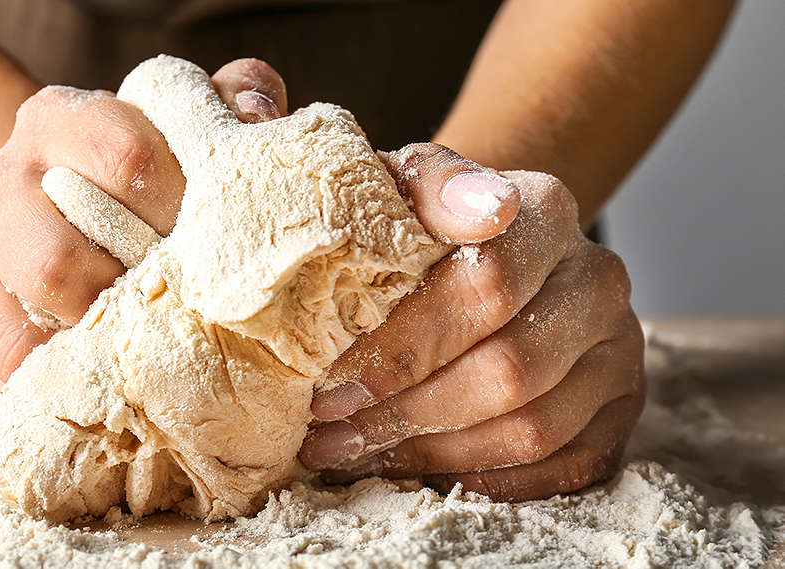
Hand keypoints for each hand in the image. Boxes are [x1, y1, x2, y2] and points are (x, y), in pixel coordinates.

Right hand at [0, 59, 288, 429]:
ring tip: (130, 382)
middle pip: (54, 263)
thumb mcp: (181, 128)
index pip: (127, 162)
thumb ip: (229, 105)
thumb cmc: (133, 176)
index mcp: (62, 120)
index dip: (182, 219)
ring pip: (7, 337)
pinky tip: (82, 406)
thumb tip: (258, 113)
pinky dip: (33, 408)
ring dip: (77, 372)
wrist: (38, 201)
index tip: (216, 259)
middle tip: (172, 334)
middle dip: (122, 312)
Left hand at [299, 143, 644, 501]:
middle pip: (510, 369)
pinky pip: (563, 468)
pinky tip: (420, 469)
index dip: (402, 349)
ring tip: (360, 454)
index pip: (486, 287)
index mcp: (547, 213)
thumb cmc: (426, 228)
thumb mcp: (408, 186)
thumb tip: (484, 209)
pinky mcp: (621, 407)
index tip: (331, 387)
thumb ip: (432, 184)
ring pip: (533, 429)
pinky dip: (484, 481)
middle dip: (408, 412)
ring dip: (436, 454)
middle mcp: (597, 280)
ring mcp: (618, 348)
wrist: (487, 249)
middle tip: (332, 435)